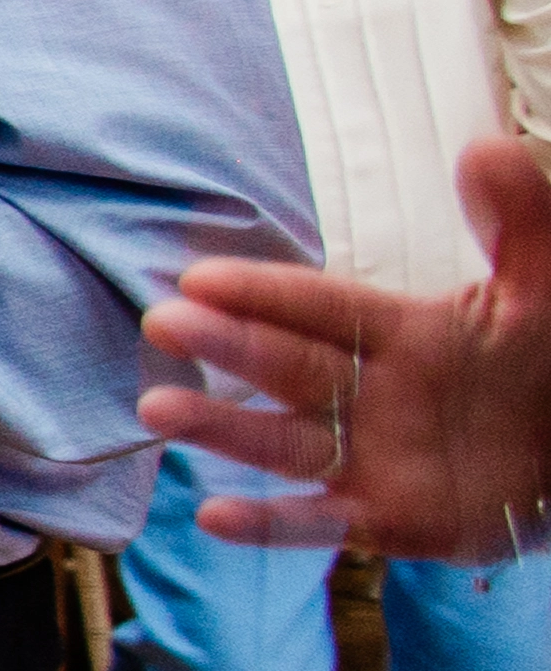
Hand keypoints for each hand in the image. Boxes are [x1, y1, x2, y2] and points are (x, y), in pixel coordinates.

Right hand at [142, 140, 550, 562]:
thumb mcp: (544, 285)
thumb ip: (517, 219)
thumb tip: (481, 146)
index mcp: (401, 333)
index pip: (321, 307)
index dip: (265, 293)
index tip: (199, 276)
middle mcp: (370, 394)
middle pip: (288, 368)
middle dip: (227, 346)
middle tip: (166, 324)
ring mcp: (372, 458)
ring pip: (284, 442)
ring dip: (221, 428)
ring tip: (159, 410)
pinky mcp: (388, 520)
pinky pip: (319, 522)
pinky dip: (269, 524)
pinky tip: (214, 515)